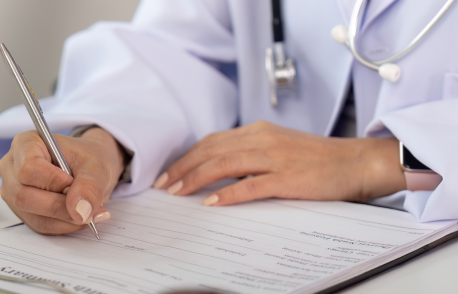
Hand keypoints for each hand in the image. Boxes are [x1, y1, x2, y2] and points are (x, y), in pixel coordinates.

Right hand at [0, 128, 123, 234]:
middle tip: (87, 207)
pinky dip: (63, 225)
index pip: (27, 168)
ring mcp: (13, 191)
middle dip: (59, 206)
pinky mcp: (22, 210)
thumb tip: (80, 212)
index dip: (51, 180)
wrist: (87, 168)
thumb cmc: (87, 158)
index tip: (72, 183)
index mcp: (25, 144)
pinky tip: (79, 216)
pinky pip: (40, 225)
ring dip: (65, 219)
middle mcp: (12, 168)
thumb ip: (90, 186)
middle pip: (24, 196)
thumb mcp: (96, 166)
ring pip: (33, 215)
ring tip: (89, 212)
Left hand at [153, 121, 405, 204]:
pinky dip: (226, 193)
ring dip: (195, 178)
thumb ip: (251, 153)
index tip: (169, 173)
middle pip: (210, 150)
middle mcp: (263, 140)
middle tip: (163, 184)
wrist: (358, 162)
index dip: (187, 157)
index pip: (212, 141)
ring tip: (177, 192)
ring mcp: (274, 158)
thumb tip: (219, 167)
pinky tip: (211, 202)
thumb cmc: (320, 159)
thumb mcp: (279, 147)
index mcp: (259, 131)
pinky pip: (249, 185)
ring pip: (223, 164)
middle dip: (182, 168)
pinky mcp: (287, 178)